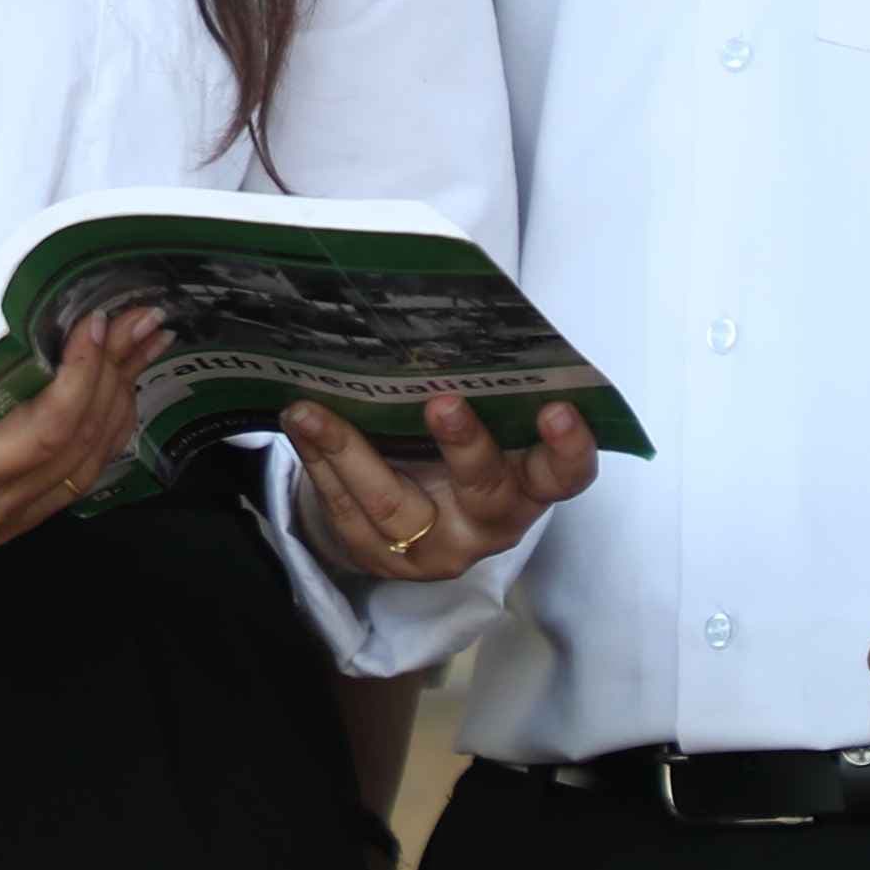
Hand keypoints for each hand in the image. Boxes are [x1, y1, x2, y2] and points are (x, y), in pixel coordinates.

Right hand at [0, 305, 167, 542]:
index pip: (42, 434)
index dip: (78, 379)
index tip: (94, 323)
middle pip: (78, 444)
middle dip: (113, 376)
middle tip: (139, 316)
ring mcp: (16, 516)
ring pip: (93, 455)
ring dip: (124, 391)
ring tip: (148, 333)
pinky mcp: (31, 505)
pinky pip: (89, 464)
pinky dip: (115, 415)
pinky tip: (132, 369)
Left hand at [275, 393, 598, 586]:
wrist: (408, 510)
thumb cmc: (456, 444)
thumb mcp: (482, 420)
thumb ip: (480, 386)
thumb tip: (447, 313)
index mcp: (530, 483)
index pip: (565, 474)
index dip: (569, 447)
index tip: (556, 409)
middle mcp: (491, 522)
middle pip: (484, 490)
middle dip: (463, 445)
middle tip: (443, 401)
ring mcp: (437, 547)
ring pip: (396, 505)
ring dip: (351, 451)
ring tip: (313, 411)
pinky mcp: (384, 557)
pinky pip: (349, 513)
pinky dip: (320, 463)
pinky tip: (301, 425)